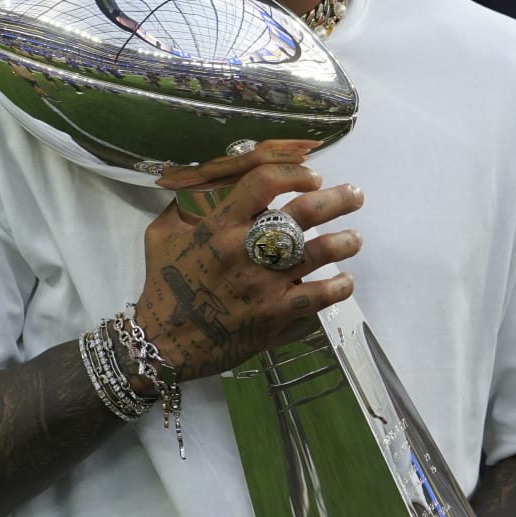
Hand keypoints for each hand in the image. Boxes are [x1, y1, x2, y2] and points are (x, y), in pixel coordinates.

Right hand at [135, 141, 361, 382]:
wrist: (163, 343)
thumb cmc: (162, 287)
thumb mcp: (161, 237)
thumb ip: (181, 210)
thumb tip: (195, 189)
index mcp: (219, 226)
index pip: (262, 182)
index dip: (294, 173)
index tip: (312, 176)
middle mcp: (245, 249)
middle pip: (302, 213)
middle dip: (336, 199)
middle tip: (355, 195)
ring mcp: (264, 283)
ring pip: (317, 252)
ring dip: (344, 242)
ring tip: (354, 239)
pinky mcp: (274, 315)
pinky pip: (318, 297)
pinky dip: (338, 286)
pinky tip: (345, 281)